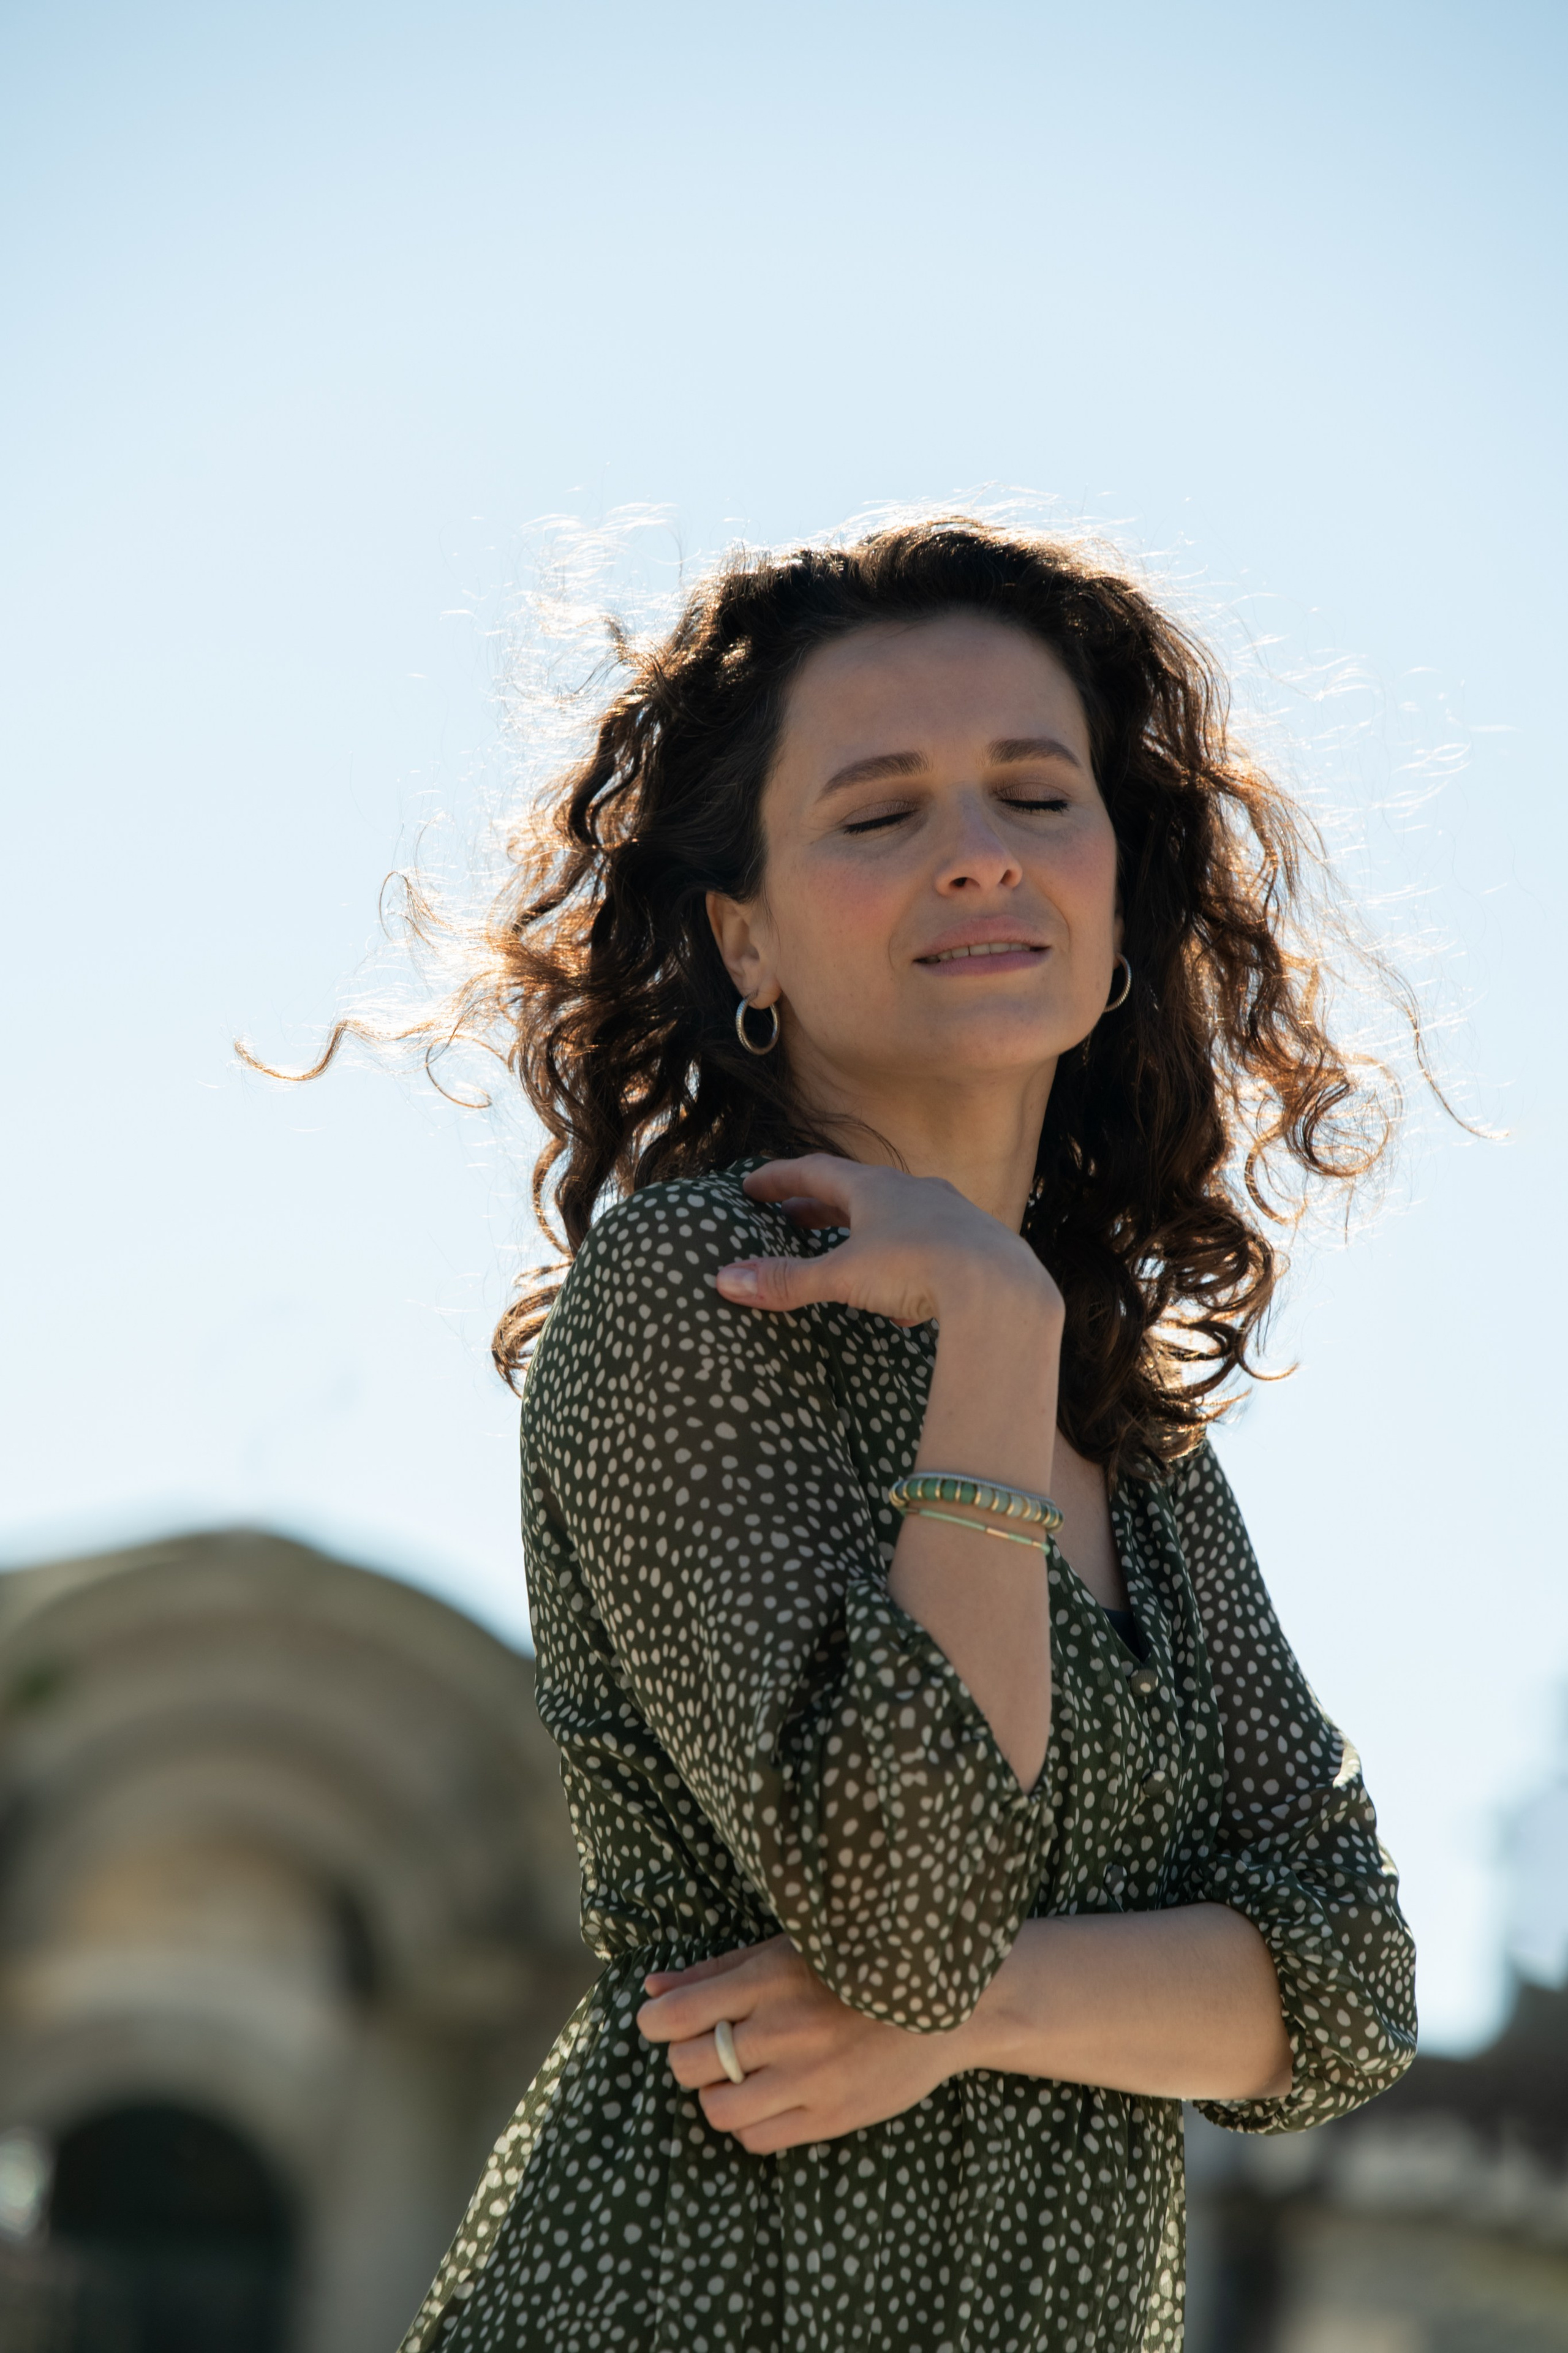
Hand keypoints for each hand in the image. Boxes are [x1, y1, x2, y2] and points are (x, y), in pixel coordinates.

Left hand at [637, 1935, 966, 2153]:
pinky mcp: (830, 2117)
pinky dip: (747, 2124)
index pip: (677, 2014)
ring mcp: (808, 2079)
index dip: (655, 2022)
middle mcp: (784, 2030)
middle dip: (685, 2057)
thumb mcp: (786, 1952)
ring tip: (737, 2076)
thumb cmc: (855, 1968)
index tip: (661, 2021)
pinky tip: (766, 2098)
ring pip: (717, 2109)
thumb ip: (716, 1971)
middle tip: (707, 2047)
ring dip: (715, 2094)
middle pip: (688, 2063)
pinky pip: (756, 2139)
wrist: (947, 2005)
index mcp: (771, 1979)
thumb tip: (651, 1988)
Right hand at [714, 1153, 1057, 1329]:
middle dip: (819, 1206)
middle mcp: (914, 1191)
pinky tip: (904, 1306)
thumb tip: (725, 1281)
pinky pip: (932, 1249)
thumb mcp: (842, 1276)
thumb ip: (787, 1281)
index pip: (815, 1171)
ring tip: (846, 1255)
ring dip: (866, 1233)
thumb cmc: (916, 1268)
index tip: (751, 1185)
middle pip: (855, 1192)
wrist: (1000, 1285)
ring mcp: (949, 1215)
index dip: (779, 1178)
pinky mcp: (976, 1245)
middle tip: (790, 1218)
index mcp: (875, 1188)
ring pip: (898, 1217)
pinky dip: (906, 1266)